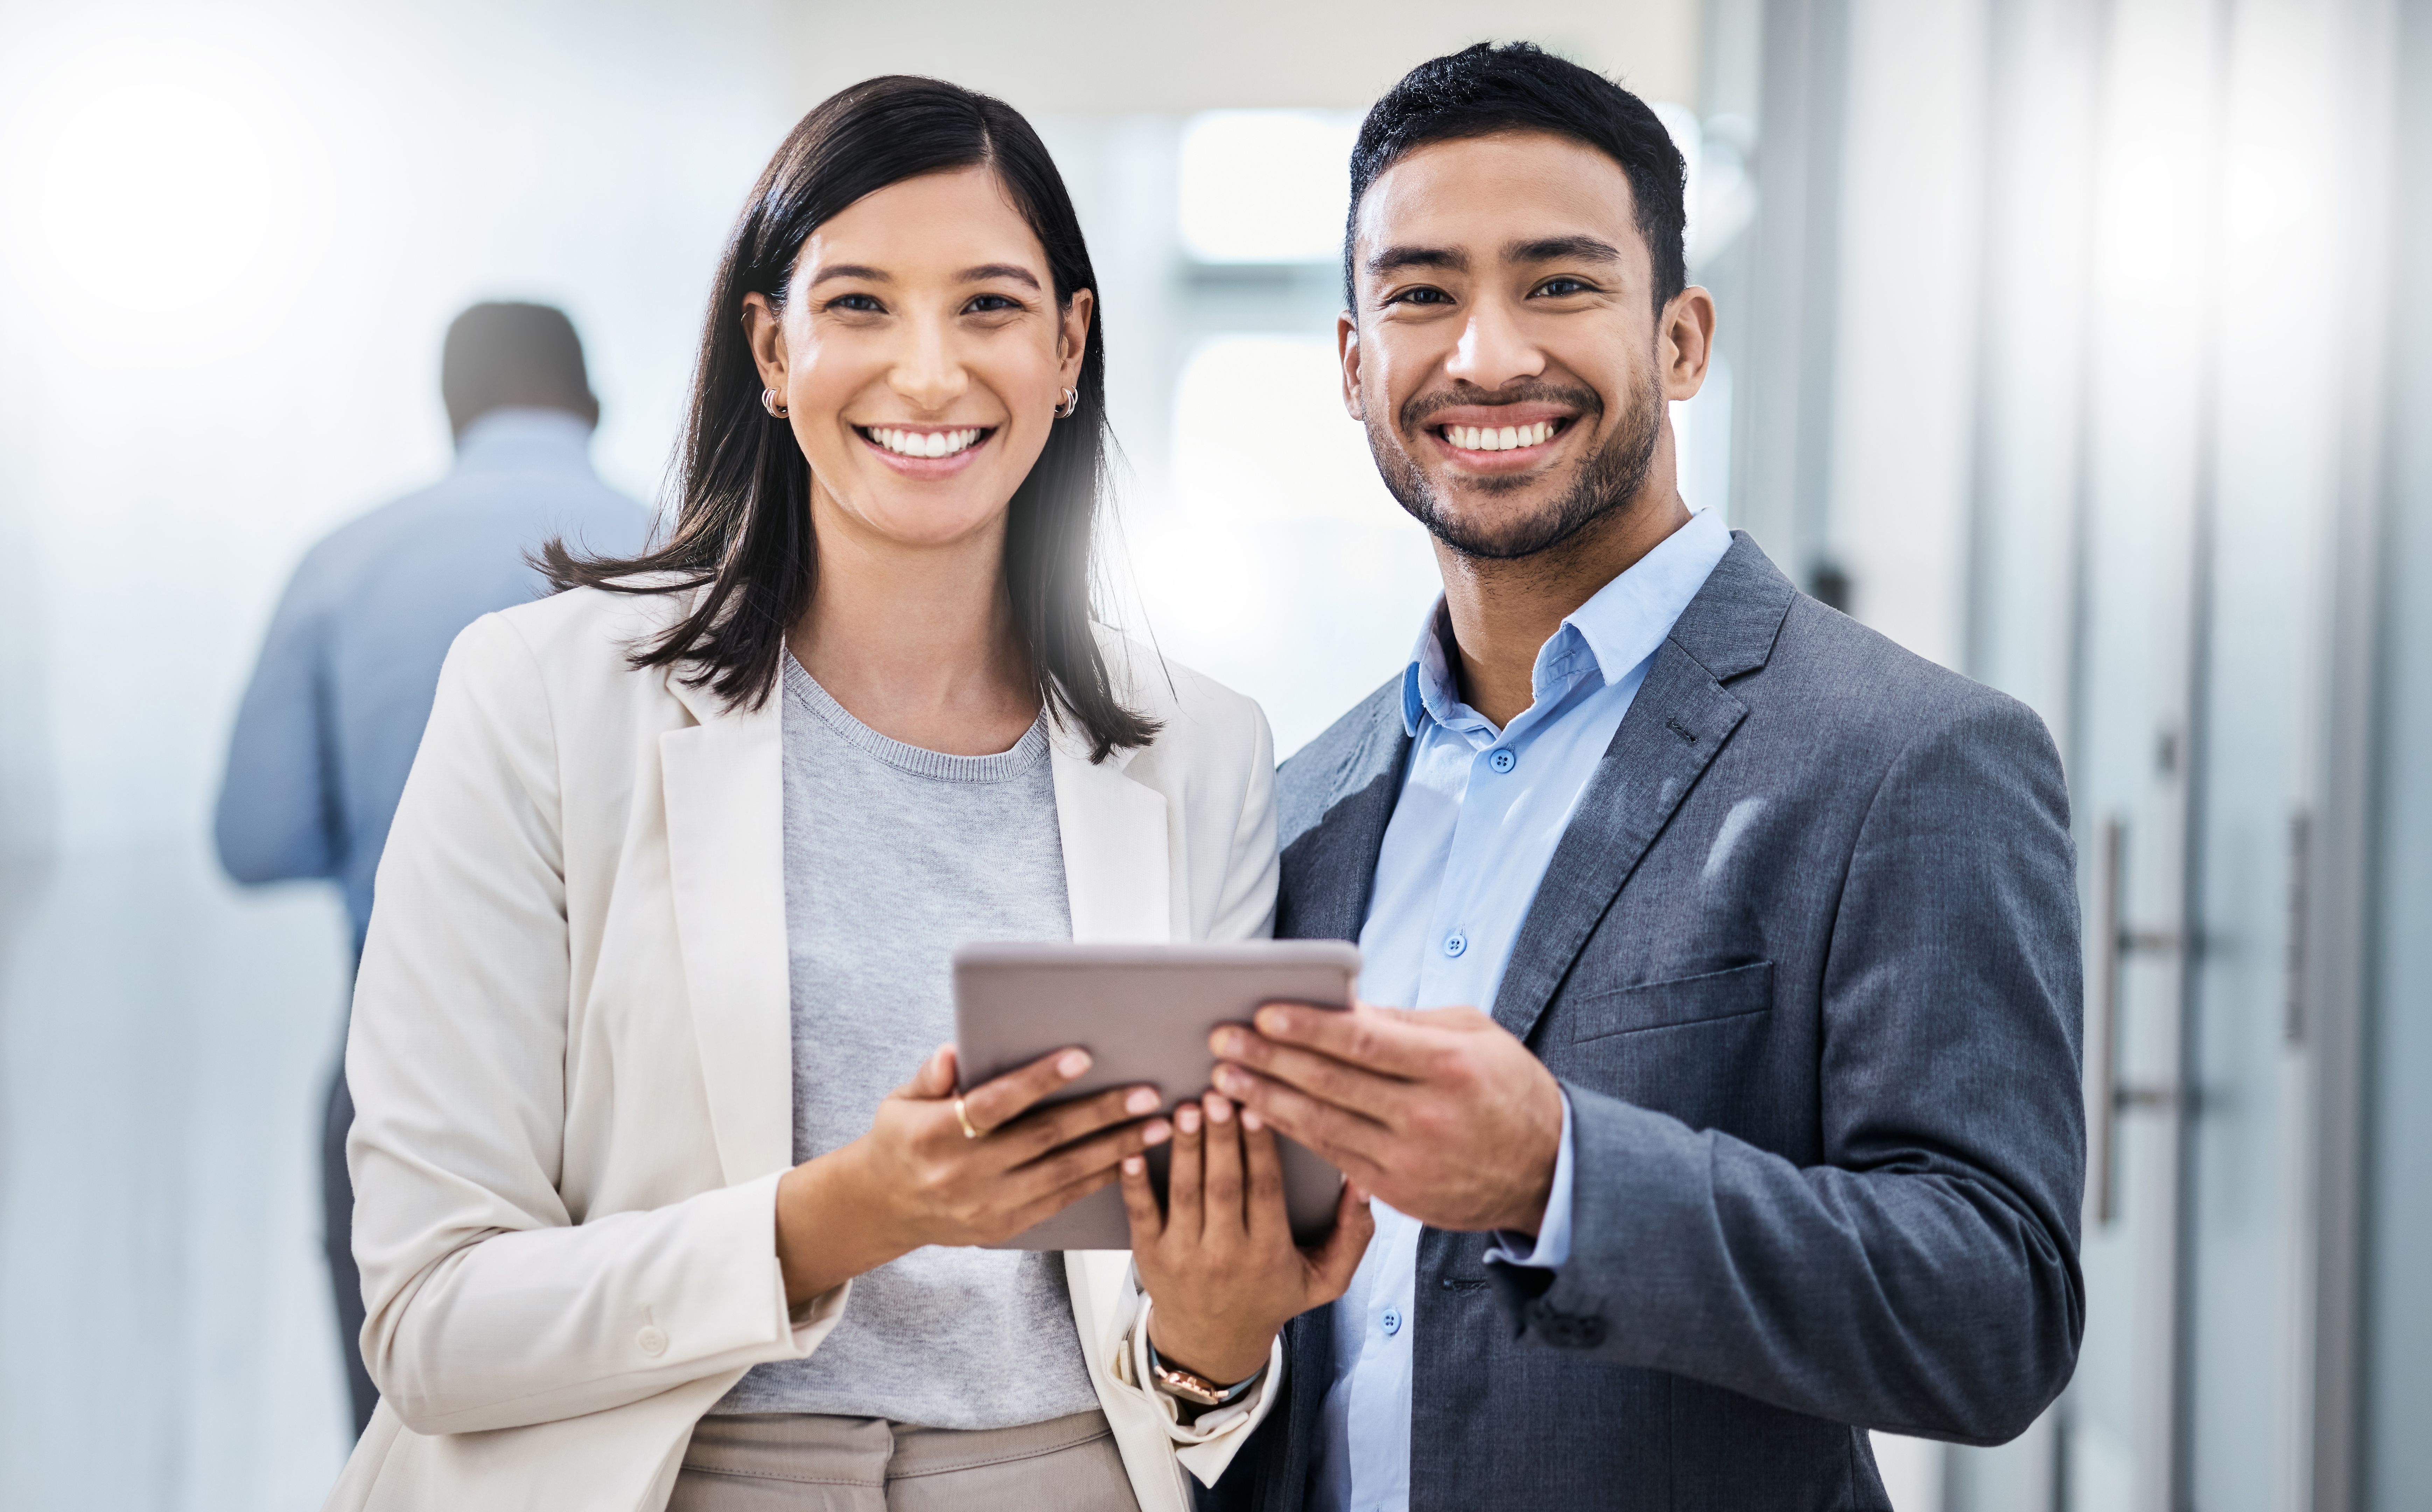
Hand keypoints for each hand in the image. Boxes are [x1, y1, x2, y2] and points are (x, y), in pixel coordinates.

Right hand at [775, 1044, 1170, 1304]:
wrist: (886, 1207)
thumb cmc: (901, 1139)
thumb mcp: (900, 1101)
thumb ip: (930, 1076)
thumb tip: (953, 1053)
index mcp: (934, 1135)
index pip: (994, 1104)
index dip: (1038, 1081)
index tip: (1082, 1056)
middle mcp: (962, 1174)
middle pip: (1042, 1139)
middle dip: (1100, 1115)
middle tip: (1147, 1093)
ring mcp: (986, 1206)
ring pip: (1062, 1174)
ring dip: (1115, 1149)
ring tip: (1158, 1126)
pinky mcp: (1005, 1226)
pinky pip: (1061, 1200)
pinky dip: (1099, 1179)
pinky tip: (1133, 1159)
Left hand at [1123, 1092, 1372, 1385]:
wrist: (1214, 1343)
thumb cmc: (1273, 1296)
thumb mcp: (1325, 1279)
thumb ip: (1353, 1234)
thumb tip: (1365, 1181)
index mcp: (1269, 1253)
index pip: (1266, 1190)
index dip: (1261, 1148)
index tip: (1258, 1107)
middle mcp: (1226, 1255)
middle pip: (1224, 1186)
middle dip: (1221, 1138)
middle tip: (1217, 1094)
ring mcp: (1184, 1255)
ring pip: (1184, 1193)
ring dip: (1185, 1149)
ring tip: (1186, 1109)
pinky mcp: (1150, 1255)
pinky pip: (1142, 1214)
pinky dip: (1135, 1183)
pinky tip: (1133, 1151)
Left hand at [1209, 1001, 1562, 1233]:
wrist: (1547, 1171)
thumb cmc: (1507, 1088)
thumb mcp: (1474, 1035)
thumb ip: (1407, 1022)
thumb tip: (1344, 1004)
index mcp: (1449, 1065)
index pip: (1363, 1042)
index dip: (1309, 1027)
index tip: (1264, 1011)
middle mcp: (1427, 1115)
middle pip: (1332, 1083)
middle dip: (1270, 1059)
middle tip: (1223, 1039)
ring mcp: (1410, 1159)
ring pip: (1322, 1126)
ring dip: (1266, 1100)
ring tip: (1225, 1078)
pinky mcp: (1398, 1192)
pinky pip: (1333, 1159)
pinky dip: (1291, 1137)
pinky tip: (1259, 1117)